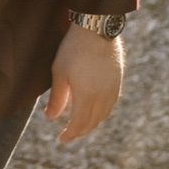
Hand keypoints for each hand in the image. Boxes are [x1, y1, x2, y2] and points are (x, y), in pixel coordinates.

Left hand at [44, 21, 123, 145]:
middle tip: (68, 134)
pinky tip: (94, 111)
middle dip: (80, 131)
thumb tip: (50, 118)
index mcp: (87, 96)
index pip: (79, 124)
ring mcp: (112, 89)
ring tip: (79, 125)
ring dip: (91, 124)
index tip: (61, 139)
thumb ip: (57, 98)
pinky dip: (101, 113)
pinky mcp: (117, 81)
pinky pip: (110, 105)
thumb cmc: (73, 49)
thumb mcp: (59, 72)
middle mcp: (103, 96)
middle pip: (92, 122)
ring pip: (103, 115)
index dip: (70, 134)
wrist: (97, 29)